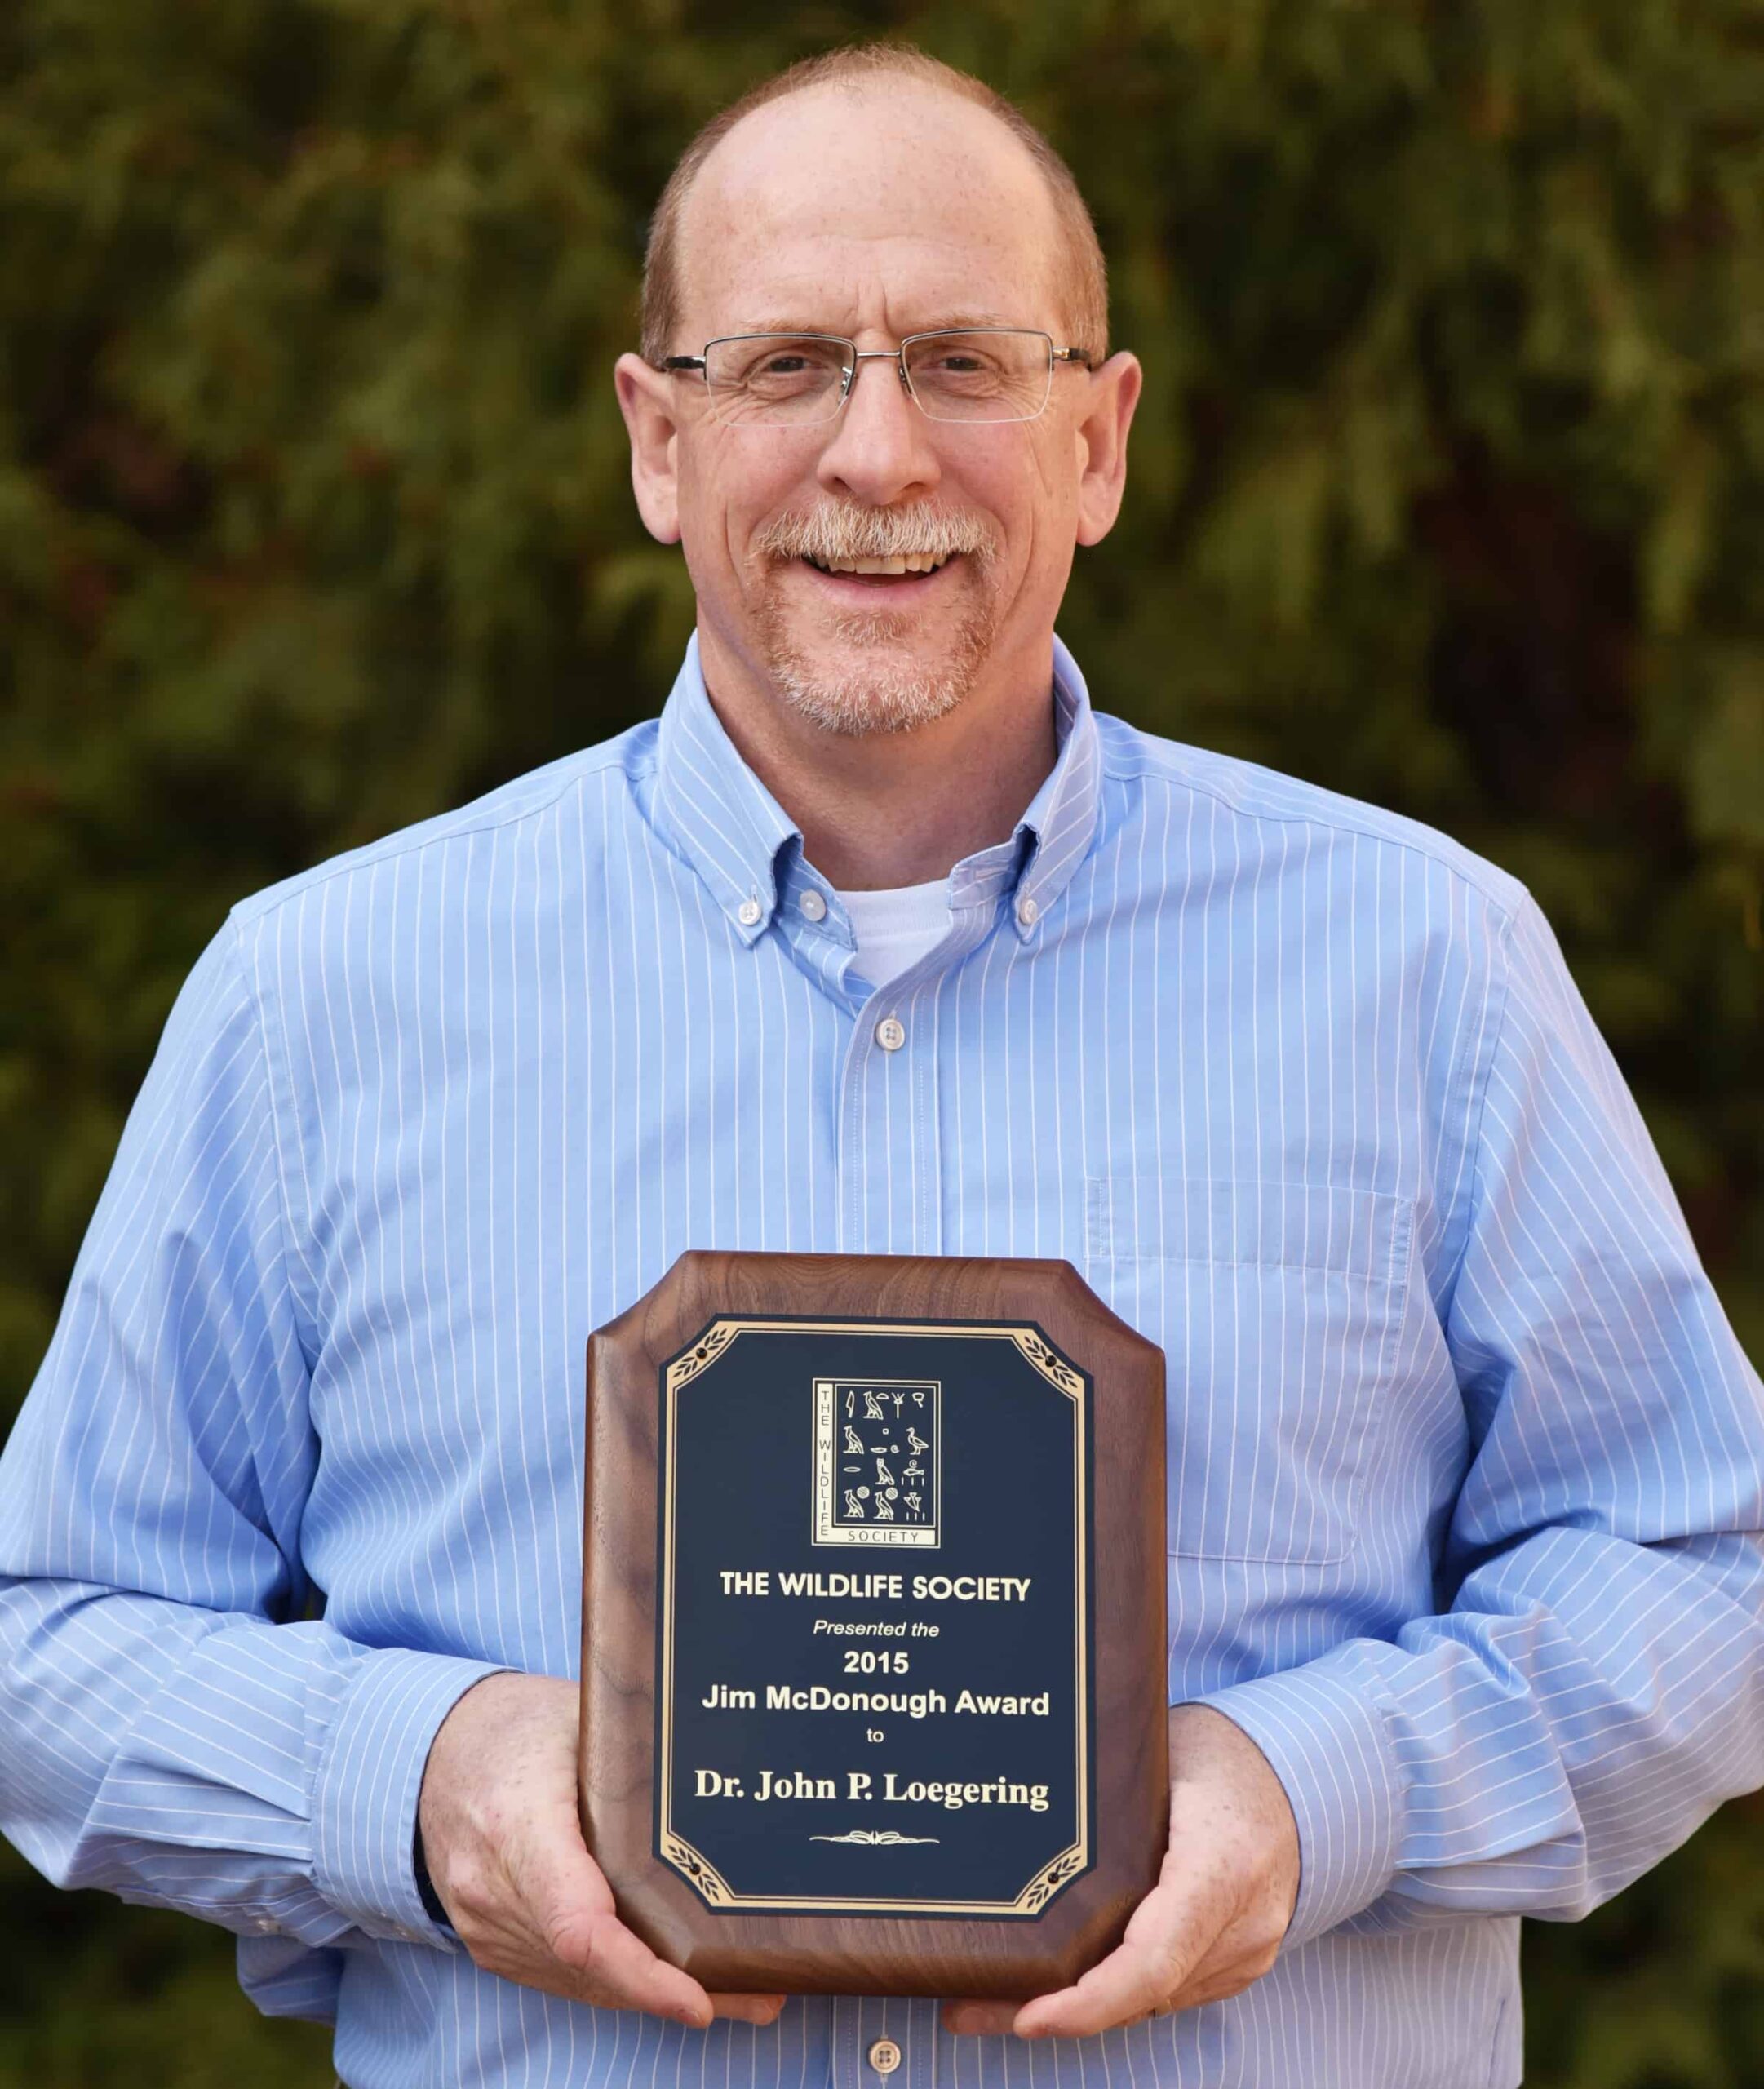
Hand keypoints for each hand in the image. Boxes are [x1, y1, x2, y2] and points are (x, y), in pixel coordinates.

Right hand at [417, 1672, 784, 2027]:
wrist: (431, 1756)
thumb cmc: (516, 1729)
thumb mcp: (578, 1716)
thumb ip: (636, 1757)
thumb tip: (724, 1776)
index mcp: (519, 1825)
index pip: (577, 1924)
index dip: (640, 1972)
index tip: (698, 2000)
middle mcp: (494, 1889)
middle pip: (592, 1966)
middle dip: (676, 1989)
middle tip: (762, 1992)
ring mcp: (487, 1926)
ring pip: (583, 1981)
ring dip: (655, 1993)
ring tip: (742, 1991)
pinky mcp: (492, 1945)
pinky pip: (563, 1975)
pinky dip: (618, 1981)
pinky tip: (676, 1978)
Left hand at [942, 1704, 1299, 2037]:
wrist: (1310, 1777)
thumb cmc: (1224, 1754)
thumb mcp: (1165, 1756)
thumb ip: (1110, 1802)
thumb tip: (1021, 1815)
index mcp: (1222, 1865)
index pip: (1152, 1958)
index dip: (1087, 2001)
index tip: (1029, 2015)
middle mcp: (1244, 1923)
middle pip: (1142, 1992)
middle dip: (1057, 2009)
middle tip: (968, 2007)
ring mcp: (1248, 1951)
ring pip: (1152, 2000)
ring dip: (1082, 2006)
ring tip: (995, 1998)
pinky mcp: (1242, 1962)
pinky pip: (1170, 1989)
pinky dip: (1117, 1991)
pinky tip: (1059, 1984)